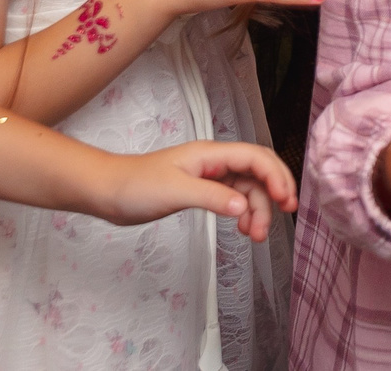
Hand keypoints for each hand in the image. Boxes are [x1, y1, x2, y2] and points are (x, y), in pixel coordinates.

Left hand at [95, 140, 297, 241]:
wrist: (106, 192)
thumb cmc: (135, 185)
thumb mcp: (175, 191)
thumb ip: (212, 197)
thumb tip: (243, 206)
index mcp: (211, 154)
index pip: (255, 158)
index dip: (275, 176)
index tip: (284, 200)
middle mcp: (214, 162)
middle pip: (257, 172)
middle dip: (274, 192)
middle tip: (282, 217)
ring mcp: (208, 177)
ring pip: (247, 188)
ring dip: (257, 209)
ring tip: (256, 235)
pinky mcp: (201, 191)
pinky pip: (233, 199)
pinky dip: (242, 212)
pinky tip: (242, 228)